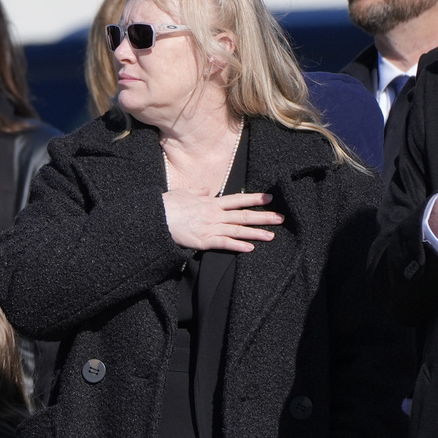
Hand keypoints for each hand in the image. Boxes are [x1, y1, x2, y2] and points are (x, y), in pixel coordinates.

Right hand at [163, 190, 283, 251]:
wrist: (156, 217)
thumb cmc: (167, 205)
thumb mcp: (184, 193)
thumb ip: (198, 191)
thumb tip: (206, 189)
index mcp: (211, 202)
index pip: (238, 199)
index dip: (254, 199)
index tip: (269, 198)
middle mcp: (215, 214)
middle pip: (243, 215)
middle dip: (263, 217)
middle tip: (280, 218)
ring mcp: (211, 227)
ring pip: (238, 230)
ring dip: (256, 233)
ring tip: (272, 235)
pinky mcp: (204, 241)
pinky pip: (224, 243)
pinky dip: (238, 246)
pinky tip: (250, 248)